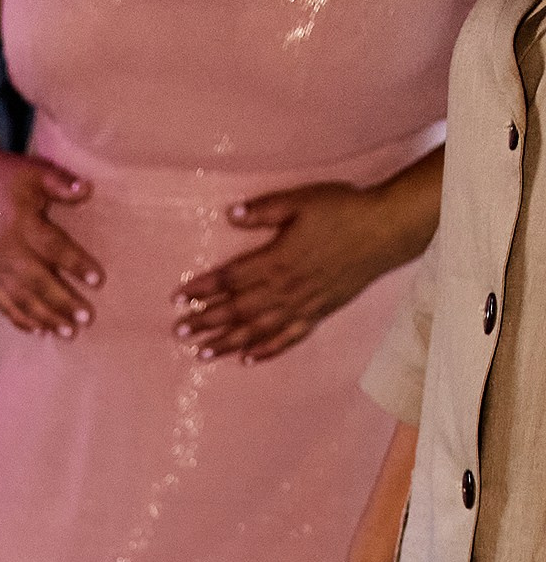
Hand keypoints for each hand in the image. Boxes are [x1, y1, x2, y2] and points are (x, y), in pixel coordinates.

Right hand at [0, 144, 101, 338]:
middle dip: (63, 302)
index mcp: (20, 223)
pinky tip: (39, 332)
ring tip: (69, 332)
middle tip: (87, 317)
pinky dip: (21, 320)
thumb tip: (87, 190)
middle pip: (38, 282)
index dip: (76, 264)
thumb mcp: (35, 171)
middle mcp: (6, 250)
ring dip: (46, 318)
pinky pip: (4, 303)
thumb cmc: (6, 177)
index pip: (52, 247)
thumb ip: (61, 183)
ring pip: (22, 299)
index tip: (98, 279)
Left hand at [175, 181, 391, 363]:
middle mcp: (283, 289)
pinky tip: (247, 360)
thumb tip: (230, 215)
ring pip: (256, 330)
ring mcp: (300, 306)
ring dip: (226, 343)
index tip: (178, 298)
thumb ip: (264, 211)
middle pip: (236, 310)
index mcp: (275, 260)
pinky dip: (265, 351)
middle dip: (205, 322)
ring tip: (200, 354)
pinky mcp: (317, 315)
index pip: (230, 279)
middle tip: (178, 333)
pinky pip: (287, 339)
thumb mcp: (300, 201)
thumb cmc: (342, 209)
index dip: (202, 289)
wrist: (384, 230)